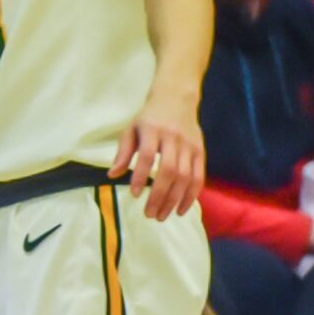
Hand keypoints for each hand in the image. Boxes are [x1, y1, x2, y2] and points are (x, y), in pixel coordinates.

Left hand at [110, 83, 204, 220]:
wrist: (176, 98)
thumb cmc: (149, 118)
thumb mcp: (131, 129)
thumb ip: (123, 152)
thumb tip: (112, 175)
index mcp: (152, 130)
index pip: (147, 155)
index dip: (141, 176)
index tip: (134, 194)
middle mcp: (173, 137)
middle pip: (168, 170)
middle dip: (159, 195)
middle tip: (149, 214)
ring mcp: (189, 145)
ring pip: (185, 176)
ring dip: (174, 200)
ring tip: (162, 216)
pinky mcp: (200, 151)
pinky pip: (198, 176)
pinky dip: (191, 195)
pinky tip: (181, 209)